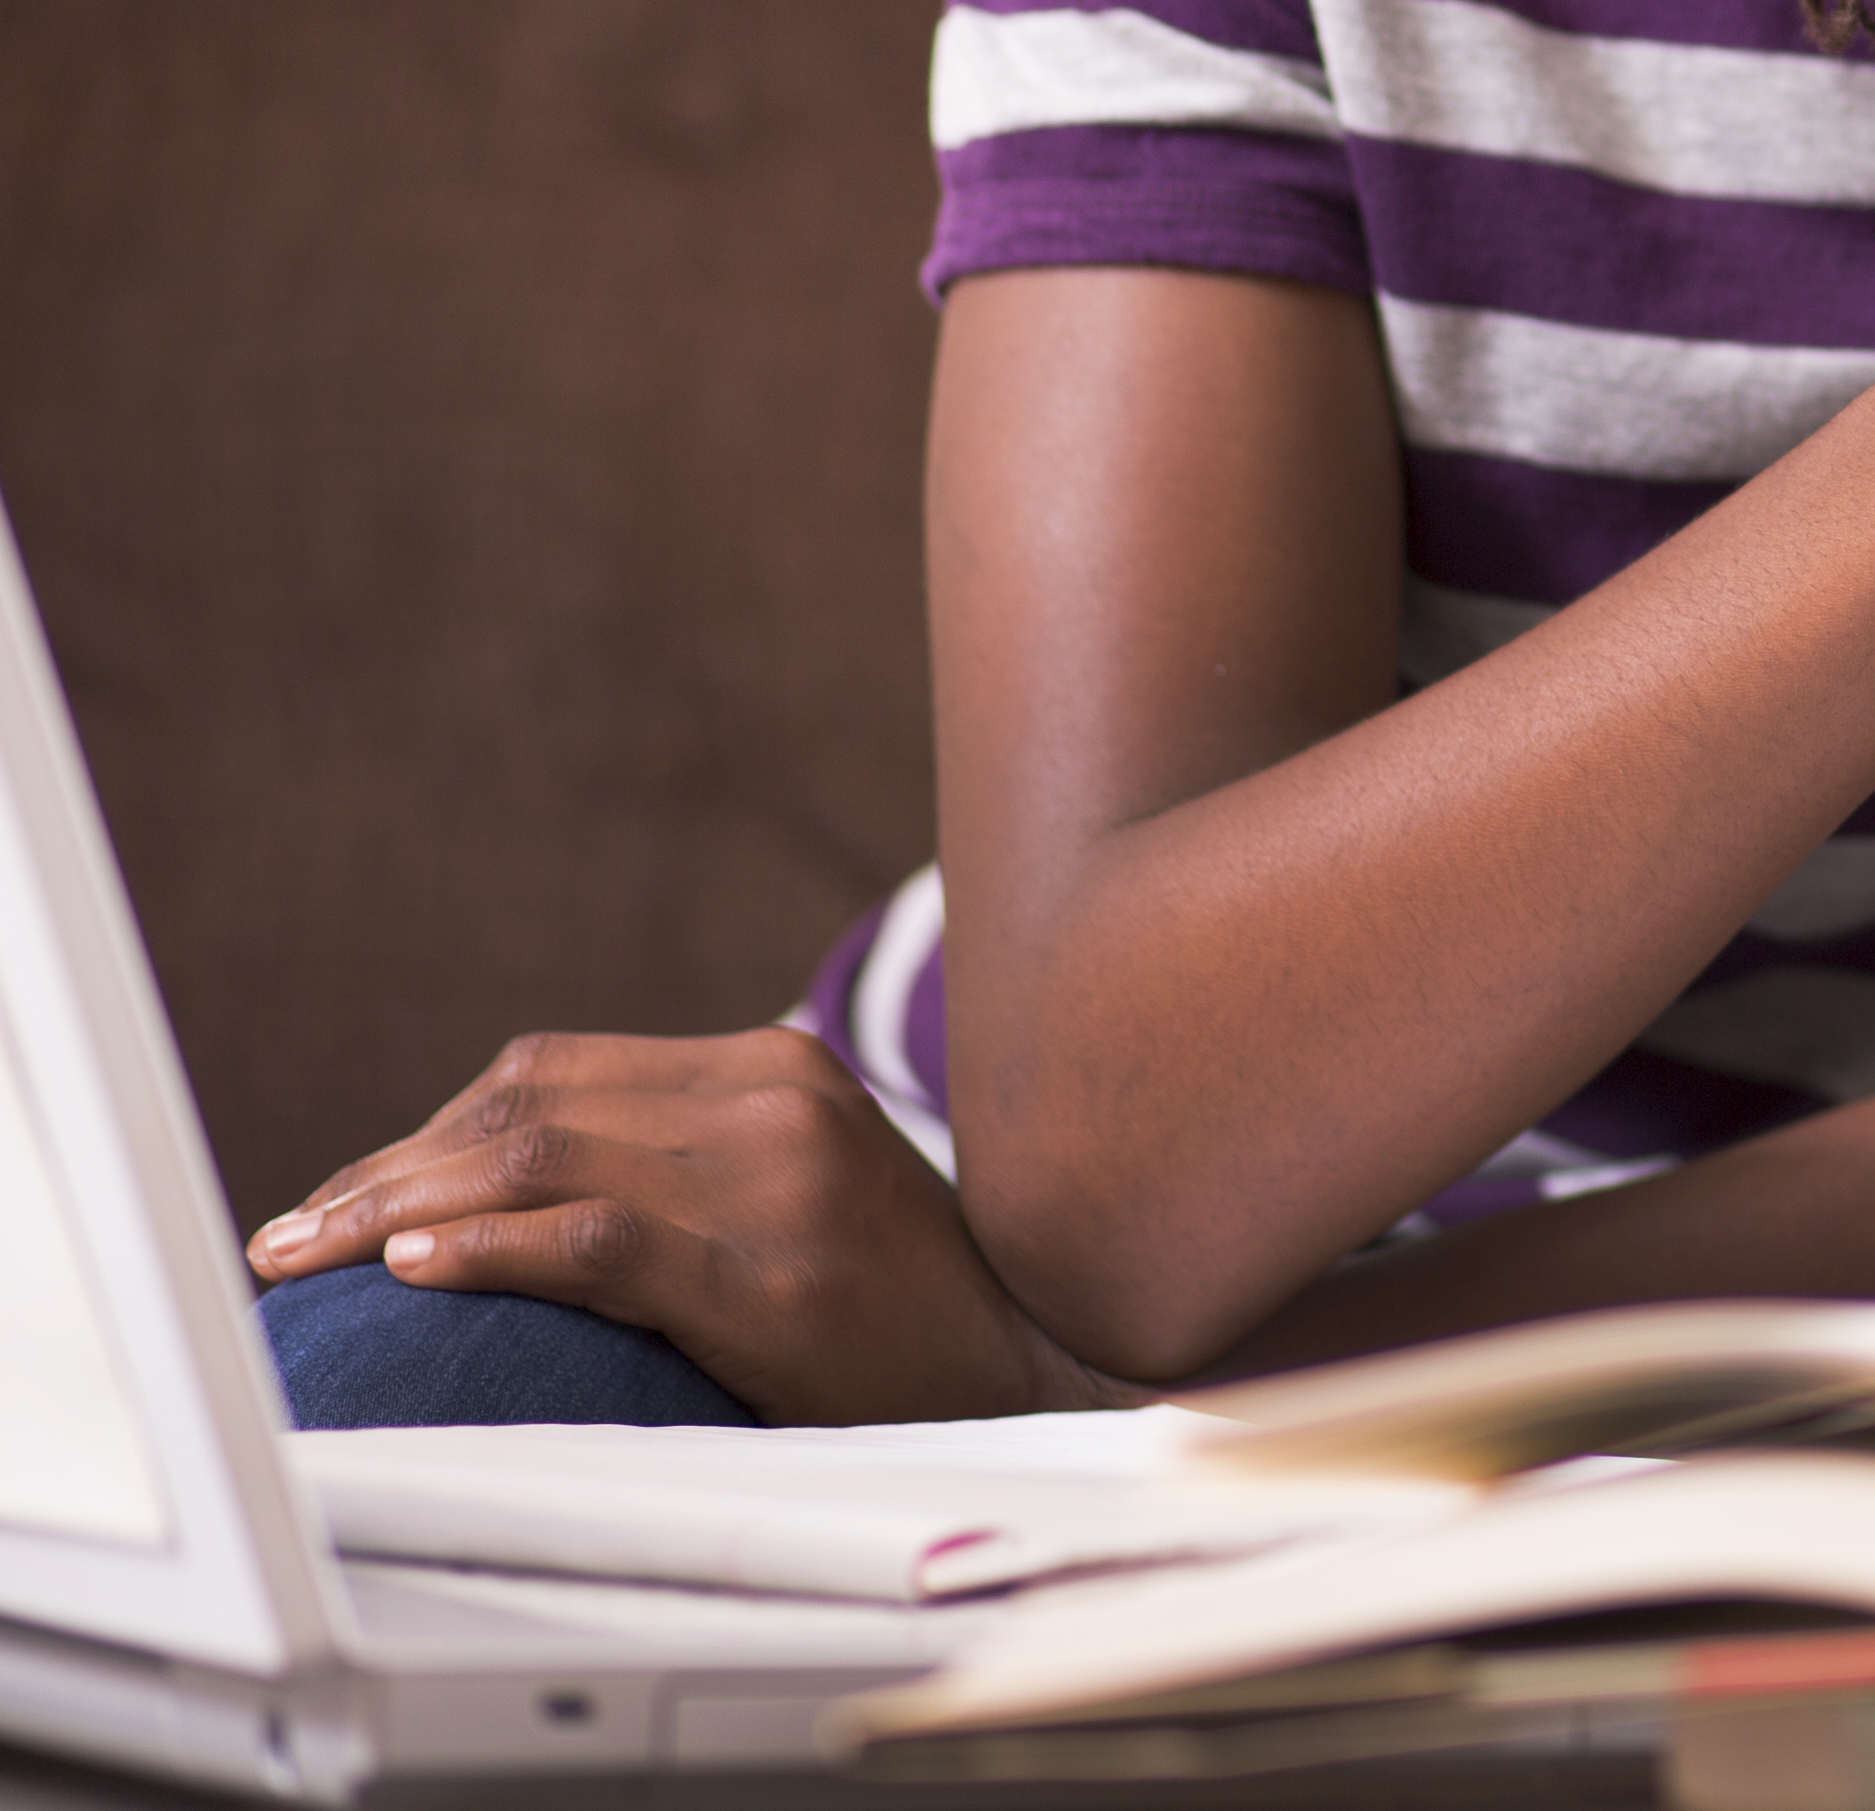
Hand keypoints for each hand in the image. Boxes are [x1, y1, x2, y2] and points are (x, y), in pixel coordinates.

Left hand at [243, 1027, 1114, 1423]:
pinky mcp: (771, 1268)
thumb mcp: (798, 1187)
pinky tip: (413, 1271)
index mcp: (776, 1066)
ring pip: (541, 1157)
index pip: (554, 1068)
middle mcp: (776, 1096)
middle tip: (287, 1239)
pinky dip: (488, 1249)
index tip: (343, 1196)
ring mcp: (780, 1176)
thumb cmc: (891, 1303)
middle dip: (382, 1171)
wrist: (1023, 1373)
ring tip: (310, 1259)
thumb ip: (683, 1157)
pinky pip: (595, 1240)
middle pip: (529, 1104)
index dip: (424, 1130)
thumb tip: (497, 1182)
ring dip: (397, 1209)